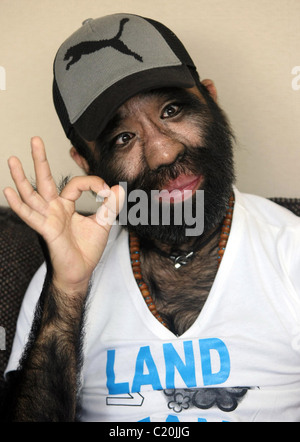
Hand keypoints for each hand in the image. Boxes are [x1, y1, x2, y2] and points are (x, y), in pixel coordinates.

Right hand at [3, 137, 124, 294]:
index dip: (92, 183)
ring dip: (22, 178)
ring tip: (12, 159)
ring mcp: (48, 218)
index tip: (106, 191)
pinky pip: (31, 216)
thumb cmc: (87, 249)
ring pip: (32, 194)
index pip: (76, 183)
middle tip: (35, 139)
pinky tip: (8, 191)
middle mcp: (54, 208)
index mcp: (67, 205)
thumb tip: (119, 187)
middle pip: (45, 179)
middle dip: (40, 159)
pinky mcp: (46, 230)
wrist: (81, 271)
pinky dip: (19, 205)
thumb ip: (110, 206)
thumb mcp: (103, 223)